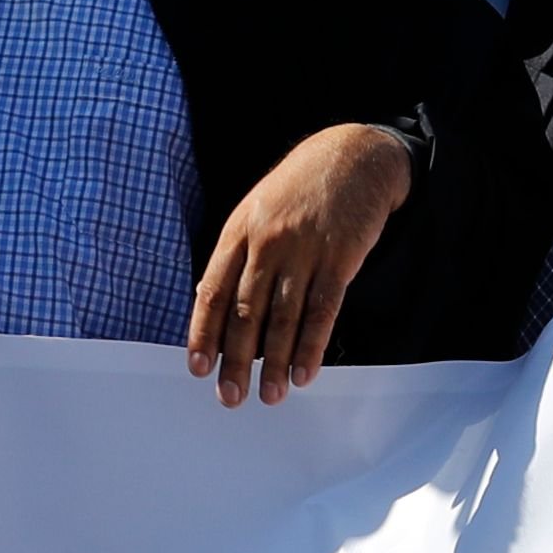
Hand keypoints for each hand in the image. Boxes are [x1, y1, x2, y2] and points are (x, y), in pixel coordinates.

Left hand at [187, 123, 413, 403]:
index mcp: (240, 230)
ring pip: (284, 317)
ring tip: (271, 395)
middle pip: (247, 311)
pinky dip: (313, 345)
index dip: (204, 332)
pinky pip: (323, 309)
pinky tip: (306, 372)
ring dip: (277, 362)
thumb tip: (211, 305)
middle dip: (237, 360)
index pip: (214, 290)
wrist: (353, 154)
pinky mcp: (340, 257)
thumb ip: (237, 254)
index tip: (198, 368)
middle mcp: (268, 241)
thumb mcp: (257, 210)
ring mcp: (305, 250)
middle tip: (231, 397)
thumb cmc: (300, 187)